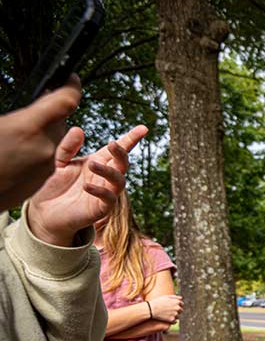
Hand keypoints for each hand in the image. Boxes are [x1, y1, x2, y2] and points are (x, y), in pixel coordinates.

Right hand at [0, 76, 81, 210]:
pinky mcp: (41, 180)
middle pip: (60, 120)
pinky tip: (16, 152)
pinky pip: (47, 157)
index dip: (72, 87)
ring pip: (54, 139)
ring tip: (17, 136)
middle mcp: (43, 147)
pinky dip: (37, 150)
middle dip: (49, 113)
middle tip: (34, 108)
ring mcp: (45, 166)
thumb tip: (40, 103)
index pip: (66, 102)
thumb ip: (22, 114)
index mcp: (28, 128)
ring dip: (42, 133)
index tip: (72, 79)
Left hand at [27, 124, 147, 245]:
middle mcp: (105, 177)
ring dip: (109, 172)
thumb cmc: (53, 186)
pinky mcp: (101, 209)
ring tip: (92, 165)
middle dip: (121, 153)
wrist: (44, 212)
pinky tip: (86, 187)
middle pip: (122, 163)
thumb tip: (78, 129)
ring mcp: (106, 193)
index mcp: (98, 162)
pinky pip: (108, 199)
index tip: (143, 128)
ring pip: (119, 180)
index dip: (131, 138)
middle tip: (113, 145)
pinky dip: (100, 191)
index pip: (118, 149)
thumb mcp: (57, 163)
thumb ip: (67, 147)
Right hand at [148, 294, 182, 323]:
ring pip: (178, 316)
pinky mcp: (172, 320)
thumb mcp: (166, 297)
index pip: (181, 304)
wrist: (150, 309)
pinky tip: (167, 319)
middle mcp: (177, 308)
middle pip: (180, 310)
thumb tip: (181, 298)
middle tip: (169, 311)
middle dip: (176, 310)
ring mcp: (175, 314)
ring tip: (167, 315)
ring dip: (174, 316)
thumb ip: (174, 297)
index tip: (171, 306)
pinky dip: (172, 321)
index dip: (177, 305)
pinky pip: (175, 321)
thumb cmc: (157, 302)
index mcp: (177, 301)